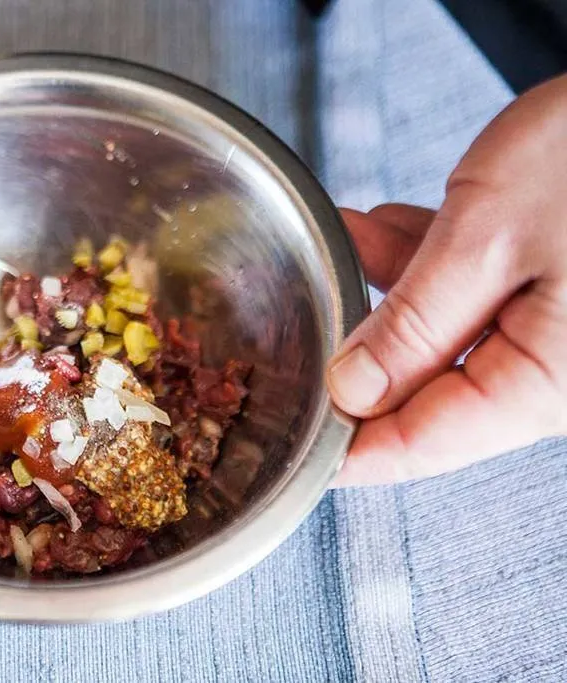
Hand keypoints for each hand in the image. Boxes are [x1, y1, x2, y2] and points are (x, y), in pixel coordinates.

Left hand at [329, 73, 566, 485]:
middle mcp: (554, 375)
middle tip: (307, 316)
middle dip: (361, 349)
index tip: (291, 435)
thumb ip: (414, 322)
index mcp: (546, 386)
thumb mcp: (487, 236)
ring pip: (444, 337)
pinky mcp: (555, 296)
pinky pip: (476, 298)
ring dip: (390, 293)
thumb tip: (351, 388)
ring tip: (349, 239)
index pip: (423, 443)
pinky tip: (389, 228)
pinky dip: (430, 267)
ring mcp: (556, 336)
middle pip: (427, 392)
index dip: (347, 444)